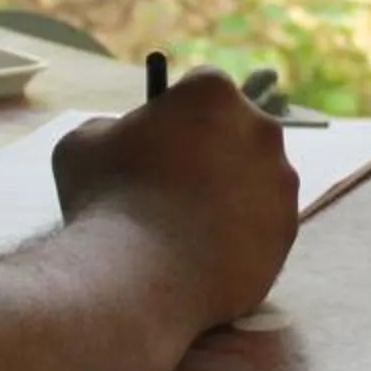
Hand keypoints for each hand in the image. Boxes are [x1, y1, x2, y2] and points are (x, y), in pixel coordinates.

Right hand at [52, 68, 297, 325]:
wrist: (139, 280)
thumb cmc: (106, 202)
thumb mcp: (83, 144)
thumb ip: (110, 128)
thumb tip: (121, 135)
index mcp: (213, 93)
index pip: (201, 90)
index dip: (177, 114)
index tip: (161, 139)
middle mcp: (260, 128)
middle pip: (236, 131)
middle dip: (211, 151)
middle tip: (176, 185)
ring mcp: (281, 181)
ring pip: (254, 179)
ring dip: (228, 194)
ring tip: (186, 227)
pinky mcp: (287, 230)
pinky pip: (262, 225)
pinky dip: (239, 236)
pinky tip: (204, 254)